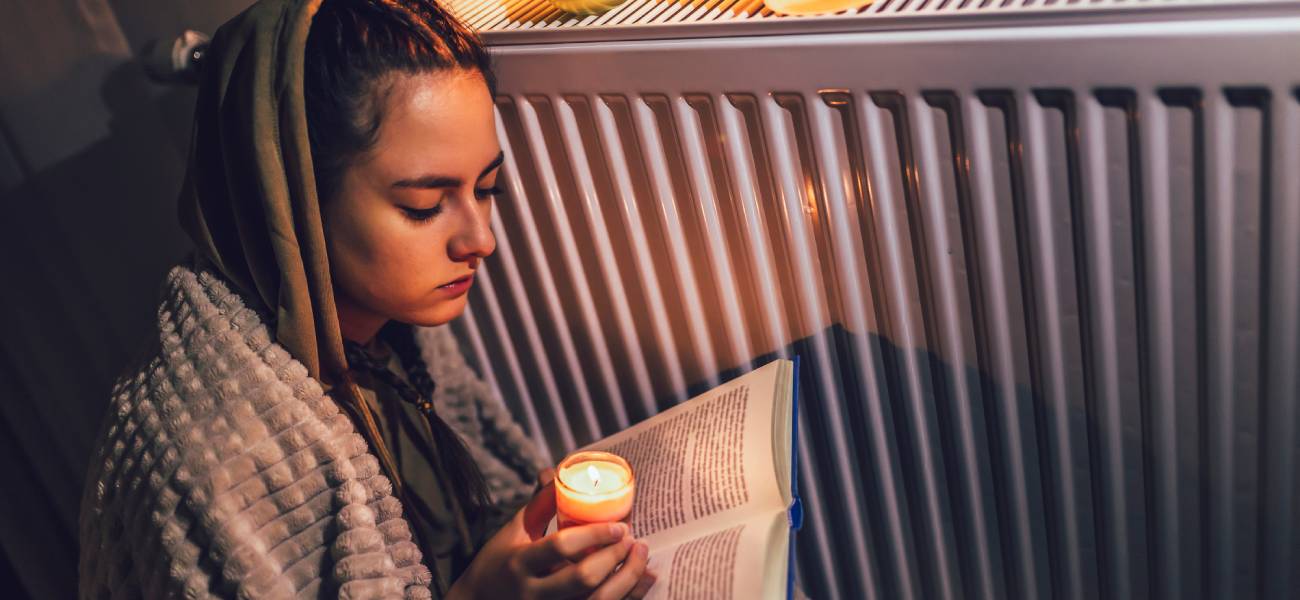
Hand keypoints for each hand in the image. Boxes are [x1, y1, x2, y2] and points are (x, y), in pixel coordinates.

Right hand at [448, 468, 656, 598]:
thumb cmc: (499, 562)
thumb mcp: (514, 531)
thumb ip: (538, 505)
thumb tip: (555, 472)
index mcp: (520, 563)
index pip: (560, 545)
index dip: (594, 534)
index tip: (620, 525)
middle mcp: (534, 593)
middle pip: (583, 579)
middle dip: (614, 557)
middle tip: (634, 539)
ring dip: (627, 580)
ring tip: (642, 557)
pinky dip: (628, 597)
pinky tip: (643, 580)